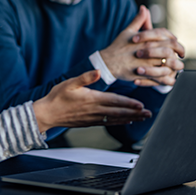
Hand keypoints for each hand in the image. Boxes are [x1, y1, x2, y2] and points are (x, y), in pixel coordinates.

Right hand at [32, 70, 151, 132]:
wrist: (47, 114)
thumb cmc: (57, 97)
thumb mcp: (69, 83)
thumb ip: (85, 77)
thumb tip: (96, 71)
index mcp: (92, 99)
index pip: (115, 102)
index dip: (129, 104)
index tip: (141, 105)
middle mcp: (95, 111)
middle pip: (119, 113)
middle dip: (135, 113)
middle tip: (148, 114)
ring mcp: (93, 118)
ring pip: (116, 119)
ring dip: (131, 119)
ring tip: (143, 118)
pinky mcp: (90, 123)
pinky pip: (108, 123)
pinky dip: (119, 122)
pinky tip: (126, 121)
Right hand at [100, 5, 184, 87]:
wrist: (108, 62)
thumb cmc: (118, 46)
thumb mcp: (128, 31)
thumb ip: (138, 20)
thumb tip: (144, 8)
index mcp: (147, 39)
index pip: (167, 36)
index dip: (174, 39)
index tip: (177, 43)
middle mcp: (149, 50)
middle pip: (171, 49)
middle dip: (179, 52)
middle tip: (181, 56)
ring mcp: (147, 62)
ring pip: (168, 64)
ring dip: (175, 66)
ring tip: (178, 67)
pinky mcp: (144, 74)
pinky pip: (160, 77)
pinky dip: (167, 78)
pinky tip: (169, 78)